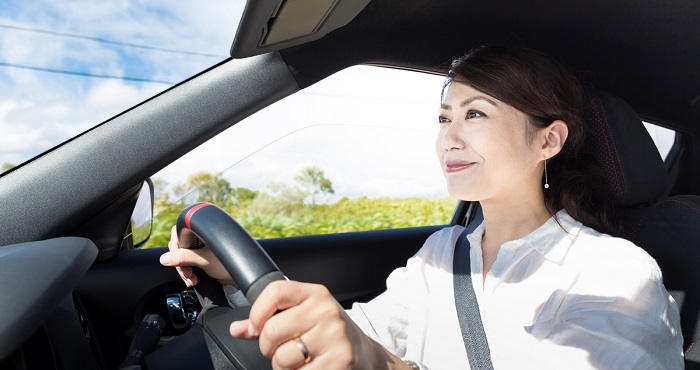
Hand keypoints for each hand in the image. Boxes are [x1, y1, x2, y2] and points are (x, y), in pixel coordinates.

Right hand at [159, 225, 235, 286]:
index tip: (178, 263)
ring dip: (184, 271)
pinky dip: (187, 273)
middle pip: (178, 248)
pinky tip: (192, 280)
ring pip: (181, 258)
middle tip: (188, 274)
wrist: (241, 277)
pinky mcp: (201, 258)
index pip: (177, 235)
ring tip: (191, 280)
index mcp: (201, 231)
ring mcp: (200, 248)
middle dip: (180, 264)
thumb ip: (183, 258)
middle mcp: (199, 237)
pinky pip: (187, 264)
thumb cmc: (229, 264)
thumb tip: (164, 259)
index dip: (175, 249)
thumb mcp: (204, 260)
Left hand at [229, 280, 410, 369]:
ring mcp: (335, 337)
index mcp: (316, 294)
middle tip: (281, 349)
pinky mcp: (339, 362)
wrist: (366, 357)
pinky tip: (311, 368)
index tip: (256, 327)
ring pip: (281, 359)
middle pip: (271, 331)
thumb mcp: (303, 317)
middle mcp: (327, 311)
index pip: (275, 292)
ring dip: (282, 367)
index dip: (257, 313)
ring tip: (299, 360)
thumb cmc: (327, 335)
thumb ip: (269, 321)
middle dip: (268, 348)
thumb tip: (236, 329)